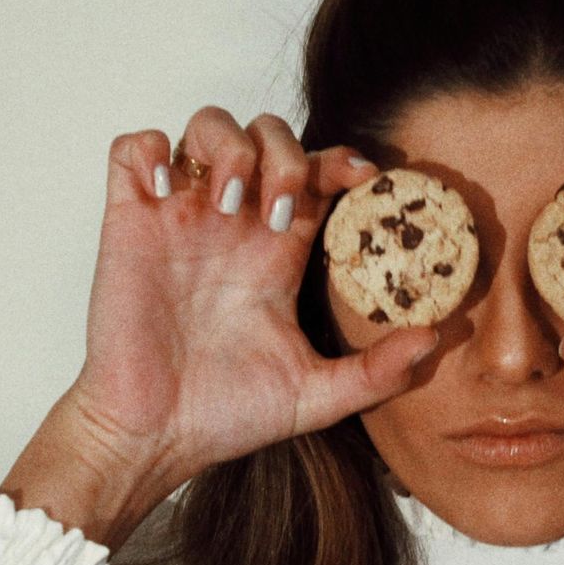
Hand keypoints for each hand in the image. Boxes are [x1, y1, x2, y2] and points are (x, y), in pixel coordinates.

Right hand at [37, 108, 441, 539]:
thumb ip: (377, 371)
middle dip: (285, 154)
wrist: (153, 439)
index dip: (342, 160)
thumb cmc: (225, 416)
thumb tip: (435, 339)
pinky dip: (149, 152)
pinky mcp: (128, 222)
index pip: (317, 172)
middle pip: (267, 133)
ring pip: (206, 125)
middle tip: (280, 210)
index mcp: (278, 251)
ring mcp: (179, 218)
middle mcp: (233, 225)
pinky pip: (133, 150)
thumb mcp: (316, 396)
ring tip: (230, 203)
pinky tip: (166, 194)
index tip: (363, 179)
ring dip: (227, 145)